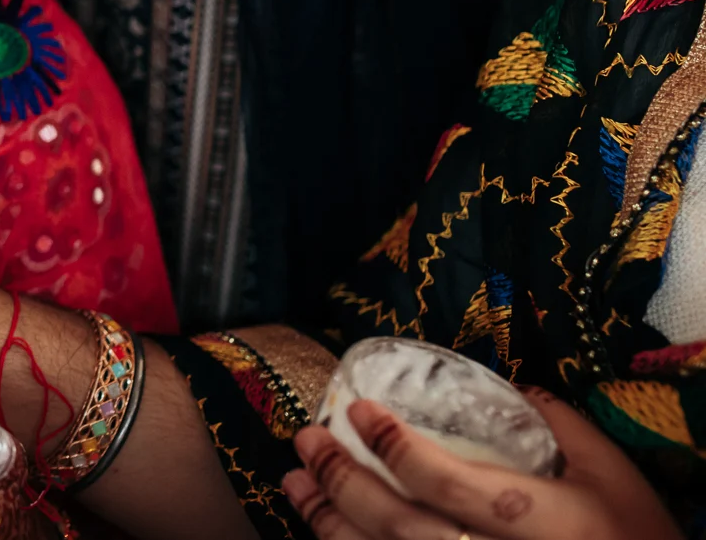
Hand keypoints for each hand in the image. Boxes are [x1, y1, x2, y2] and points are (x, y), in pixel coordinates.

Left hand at [282, 393, 681, 539]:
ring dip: (329, 521)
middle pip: (395, 524)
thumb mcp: (615, 479)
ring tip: (296, 484)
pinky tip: (329, 532)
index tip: (358, 410)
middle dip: (340, 479)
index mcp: (527, 519)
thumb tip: (517, 386)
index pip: (440, 481)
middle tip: (307, 440)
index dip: (390, 444)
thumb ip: (562, 426)